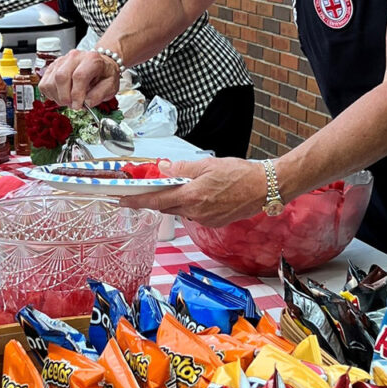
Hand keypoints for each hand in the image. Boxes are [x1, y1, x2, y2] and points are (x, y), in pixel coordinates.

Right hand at [38, 49, 119, 108]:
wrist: (99, 64)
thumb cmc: (104, 75)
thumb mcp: (111, 86)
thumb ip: (100, 94)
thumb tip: (87, 102)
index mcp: (92, 59)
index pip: (79, 76)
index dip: (77, 94)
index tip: (78, 105)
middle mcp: (75, 57)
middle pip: (61, 77)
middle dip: (65, 97)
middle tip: (72, 105)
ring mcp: (61, 61)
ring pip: (51, 81)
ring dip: (57, 97)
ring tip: (68, 101)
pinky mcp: (52, 67)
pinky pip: (44, 83)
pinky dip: (50, 94)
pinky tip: (61, 95)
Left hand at [118, 157, 265, 225]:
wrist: (264, 188)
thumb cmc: (239, 174)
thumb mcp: (207, 165)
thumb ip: (182, 168)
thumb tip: (163, 168)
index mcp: (192, 197)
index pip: (156, 201)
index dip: (136, 201)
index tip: (122, 200)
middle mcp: (197, 212)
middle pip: (166, 207)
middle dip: (155, 198)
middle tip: (144, 188)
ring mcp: (206, 220)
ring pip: (180, 210)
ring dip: (174, 201)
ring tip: (176, 186)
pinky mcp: (214, 222)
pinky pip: (194, 214)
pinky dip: (189, 204)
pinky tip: (197, 193)